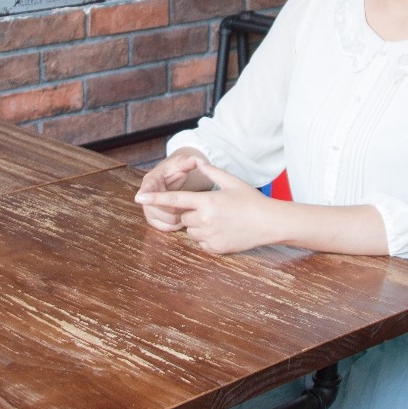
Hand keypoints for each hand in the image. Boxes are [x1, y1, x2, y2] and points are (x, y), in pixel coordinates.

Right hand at [133, 149, 217, 229]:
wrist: (171, 180)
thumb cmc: (174, 170)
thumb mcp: (180, 163)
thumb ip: (187, 162)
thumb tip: (196, 159)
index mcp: (151, 180)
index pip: (146, 187)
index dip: (144, 193)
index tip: (139, 197)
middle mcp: (146, 196)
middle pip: (159, 208)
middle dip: (177, 208)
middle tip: (190, 203)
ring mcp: (148, 209)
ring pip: (165, 220)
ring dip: (179, 217)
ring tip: (188, 210)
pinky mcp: (153, 219)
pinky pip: (165, 228)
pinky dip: (176, 225)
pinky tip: (183, 218)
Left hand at [135, 156, 277, 253]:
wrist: (268, 223)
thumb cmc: (251, 200)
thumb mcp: (231, 182)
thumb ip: (211, 171)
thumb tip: (197, 159)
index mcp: (207, 202)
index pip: (175, 199)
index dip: (155, 198)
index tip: (139, 197)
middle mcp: (205, 220)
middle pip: (183, 217)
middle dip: (192, 212)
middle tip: (213, 208)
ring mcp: (210, 236)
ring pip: (191, 231)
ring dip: (199, 225)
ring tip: (220, 219)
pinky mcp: (215, 249)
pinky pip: (200, 242)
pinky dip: (207, 237)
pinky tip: (223, 230)